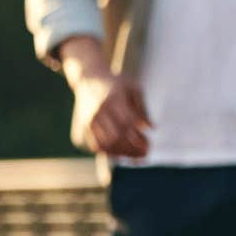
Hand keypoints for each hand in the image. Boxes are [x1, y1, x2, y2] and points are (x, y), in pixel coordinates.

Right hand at [60, 36, 150, 157]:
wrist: (90, 79)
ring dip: (123, 153)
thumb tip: (151, 128)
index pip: (127, 122)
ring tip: (136, 156)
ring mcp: (90, 119)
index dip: (138, 136)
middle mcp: (99, 110)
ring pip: (105, 144)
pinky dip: (110, 153)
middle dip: (132, 148)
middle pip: (116, 136)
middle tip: (145, 153)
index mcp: (113, 98)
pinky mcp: (85, 126)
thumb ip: (142, 108)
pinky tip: (122, 154)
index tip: (149, 144)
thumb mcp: (134, 88)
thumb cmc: (117, 83)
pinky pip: (96, 145)